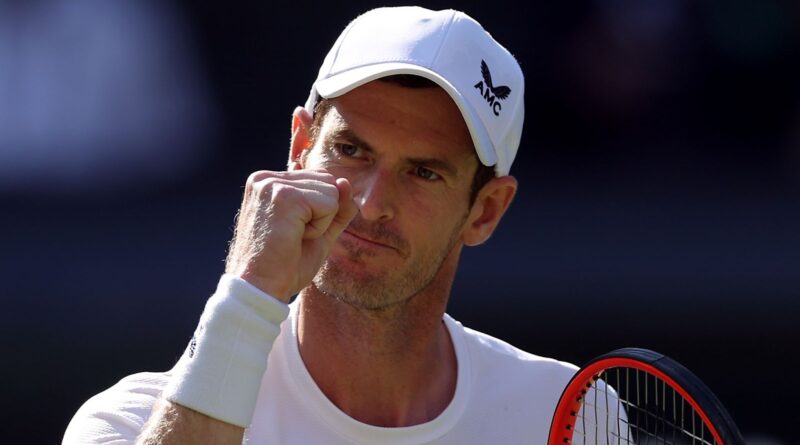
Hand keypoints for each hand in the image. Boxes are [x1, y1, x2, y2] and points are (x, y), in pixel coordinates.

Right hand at [225, 169, 357, 301]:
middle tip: (293, 236)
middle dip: (322, 214)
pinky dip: (320, 228)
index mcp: (269, 182)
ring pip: (331, 191)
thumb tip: (346, 181)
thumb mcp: (319, 230)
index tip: (292, 232)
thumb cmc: (285, 265)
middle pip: (328, 181)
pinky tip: (295, 238)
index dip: (320, 211)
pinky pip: (329, 204)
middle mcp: (266, 178)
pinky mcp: (284, 195)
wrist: (261, 288)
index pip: (320, 179)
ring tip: (293, 237)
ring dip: (321, 222)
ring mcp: (273, 184)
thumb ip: (336, 207)